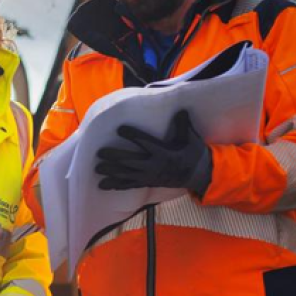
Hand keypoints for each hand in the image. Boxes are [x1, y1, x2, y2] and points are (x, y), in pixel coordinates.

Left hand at [95, 110, 211, 195]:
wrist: (197, 175)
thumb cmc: (193, 153)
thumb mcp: (190, 138)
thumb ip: (183, 125)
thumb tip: (181, 110)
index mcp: (164, 153)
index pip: (146, 143)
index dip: (133, 135)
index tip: (120, 129)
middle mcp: (154, 166)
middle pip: (131, 161)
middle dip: (115, 157)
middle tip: (100, 153)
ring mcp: (150, 176)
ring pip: (127, 175)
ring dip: (112, 172)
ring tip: (97, 169)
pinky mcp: (148, 182)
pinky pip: (130, 185)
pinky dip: (117, 185)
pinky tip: (104, 185)